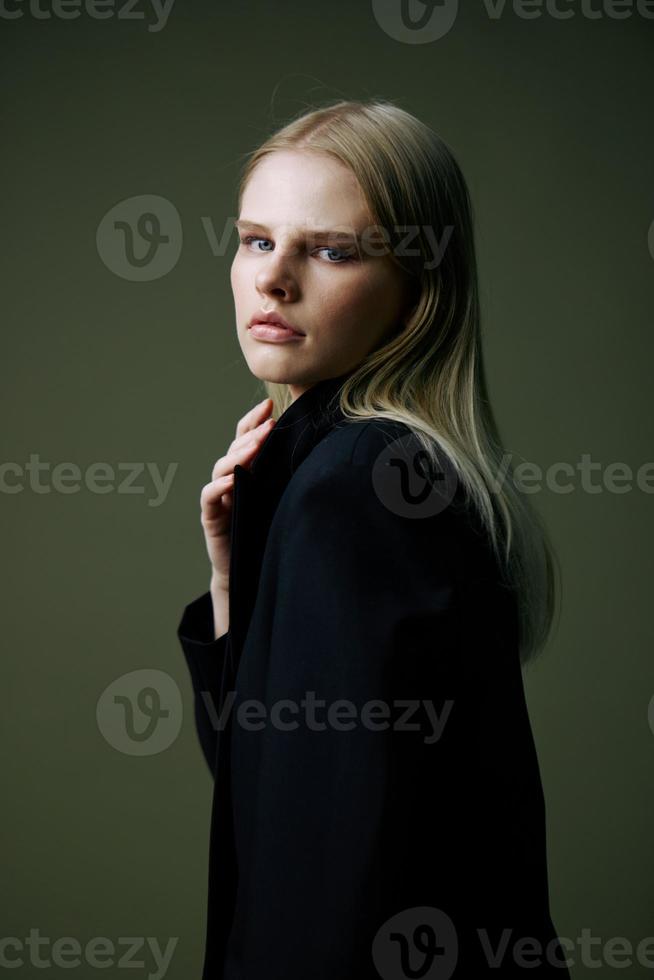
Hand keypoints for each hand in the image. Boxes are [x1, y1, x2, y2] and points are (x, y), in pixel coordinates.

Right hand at [200, 397, 275, 592]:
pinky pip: (210, 495)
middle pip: (236, 448)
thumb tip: (323, 452)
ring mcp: (220, 496)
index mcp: (247, 470)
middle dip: (253, 434)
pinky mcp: (211, 516)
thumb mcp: (284, 497)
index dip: (255, 420)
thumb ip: (291, 475)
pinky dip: (219, 485)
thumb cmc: (269, 531)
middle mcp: (230, 479)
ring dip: (239, 454)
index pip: (246, 438)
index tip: (271, 405)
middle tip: (270, 424)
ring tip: (256, 446)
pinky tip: (233, 479)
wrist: (251, 570)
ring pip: (222, 467)